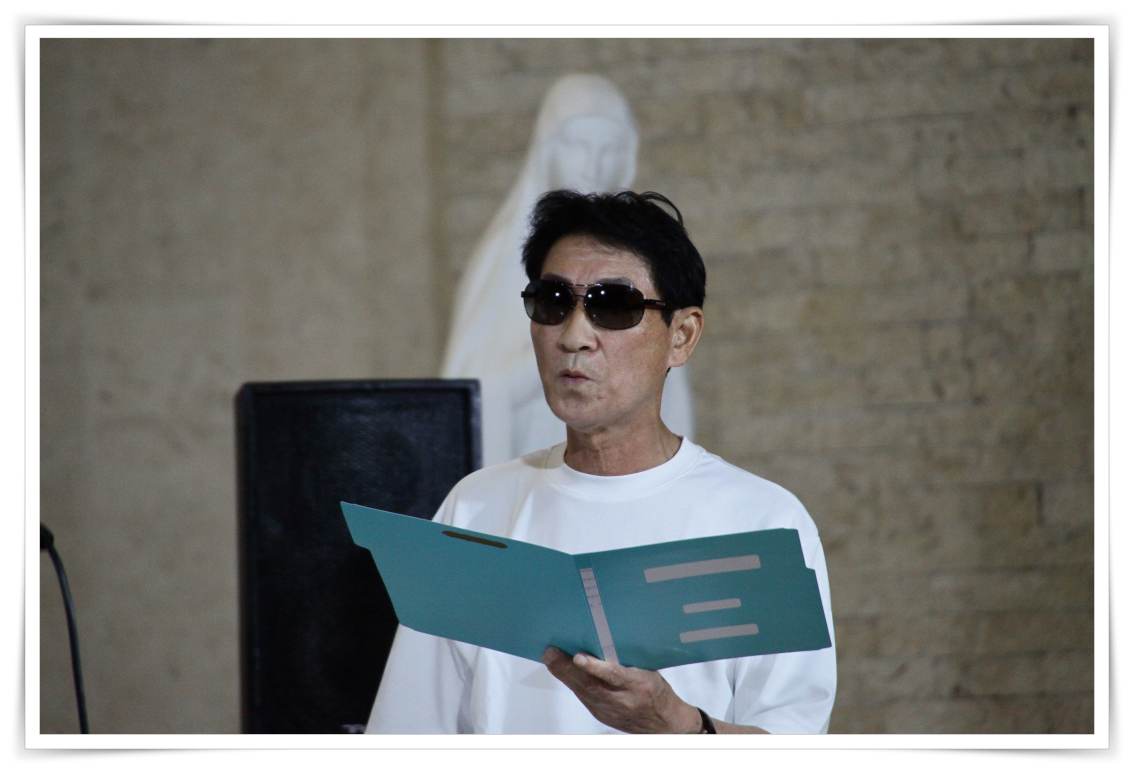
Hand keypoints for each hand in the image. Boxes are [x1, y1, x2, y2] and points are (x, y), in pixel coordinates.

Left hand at [542, 647, 701, 733]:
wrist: (665, 724)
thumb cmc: (657, 692)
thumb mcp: (648, 671)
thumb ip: (625, 662)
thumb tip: (601, 641)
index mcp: (638, 685)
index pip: (614, 676)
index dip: (595, 667)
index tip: (579, 657)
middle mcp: (623, 701)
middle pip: (591, 685)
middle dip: (568, 669)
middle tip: (552, 653)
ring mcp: (610, 711)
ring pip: (583, 692)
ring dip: (564, 675)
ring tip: (551, 658)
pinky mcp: (603, 716)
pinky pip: (584, 697)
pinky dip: (572, 683)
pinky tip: (562, 672)